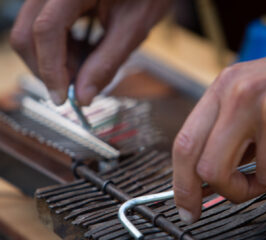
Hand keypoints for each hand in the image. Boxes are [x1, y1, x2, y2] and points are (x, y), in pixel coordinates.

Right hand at [10, 0, 170, 104]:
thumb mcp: (131, 30)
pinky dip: (59, 52)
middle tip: (76, 87)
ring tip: (86, 66)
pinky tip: (81, 53)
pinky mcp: (52, 3)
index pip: (46, 29)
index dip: (51, 69)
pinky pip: (42, 31)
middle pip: (27, 34)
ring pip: (30, 35)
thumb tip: (82, 96)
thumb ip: (105, 64)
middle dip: (48, 69)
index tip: (62, 98)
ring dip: (55, 62)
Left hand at [173, 50, 265, 223]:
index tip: (187, 210)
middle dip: (229, 190)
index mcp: (221, 90)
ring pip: (263, 177)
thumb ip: (224, 138)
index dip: (182, 185)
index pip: (185, 145)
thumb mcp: (248, 100)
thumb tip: (203, 185)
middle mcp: (241, 95)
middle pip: (210, 169)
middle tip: (245, 190)